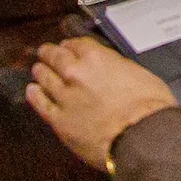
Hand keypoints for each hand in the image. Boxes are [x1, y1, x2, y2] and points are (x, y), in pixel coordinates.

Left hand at [25, 36, 174, 171]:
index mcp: (97, 58)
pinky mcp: (59, 121)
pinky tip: (32, 91)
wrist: (142, 137)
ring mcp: (65, 97)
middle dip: (50, 53)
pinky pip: (40, 104)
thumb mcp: (141, 75)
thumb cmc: (149, 108)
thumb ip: (120, 69)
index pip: (76, 44)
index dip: (70, 45)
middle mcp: (76, 73)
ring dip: (40, 71)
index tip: (68, 46)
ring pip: (44, 77)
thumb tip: (116, 72)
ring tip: (37, 69)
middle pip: (55, 57)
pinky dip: (34, 95)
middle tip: (46, 52)